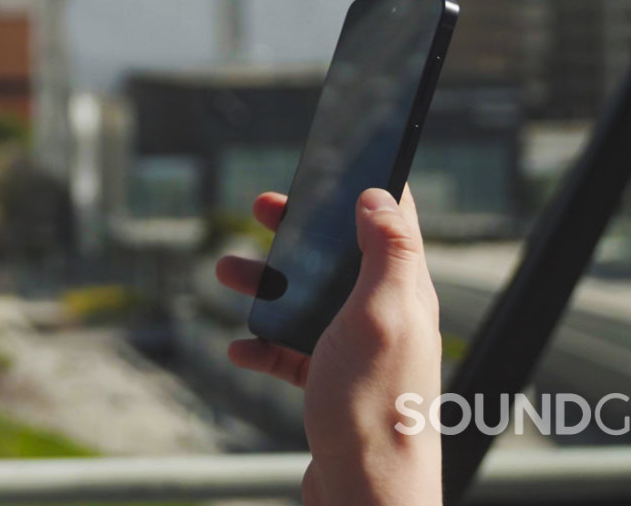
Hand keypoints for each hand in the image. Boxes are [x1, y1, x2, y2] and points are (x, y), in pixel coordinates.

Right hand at [214, 186, 442, 505]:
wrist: (368, 494)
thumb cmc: (377, 407)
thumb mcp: (381, 315)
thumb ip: (385, 253)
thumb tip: (379, 195)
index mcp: (405, 293)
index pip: (394, 221)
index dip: (365, 185)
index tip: (334, 158)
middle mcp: (386, 319)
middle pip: (341, 256)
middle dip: (300, 229)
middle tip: (262, 206)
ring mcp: (359, 353)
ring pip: (309, 301)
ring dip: (267, 284)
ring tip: (225, 273)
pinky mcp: (334, 386)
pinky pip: (292, 353)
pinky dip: (263, 344)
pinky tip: (239, 345)